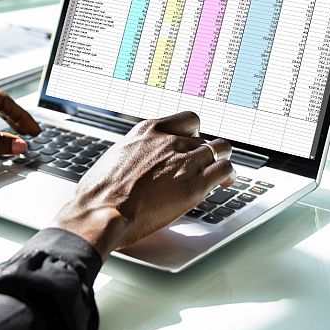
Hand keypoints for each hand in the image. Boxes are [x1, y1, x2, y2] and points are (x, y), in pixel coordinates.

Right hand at [51, 111, 233, 257]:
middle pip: (204, 137)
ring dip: (222, 160)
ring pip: (220, 149)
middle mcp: (170, 141)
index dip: (194, 132)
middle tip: (205, 163)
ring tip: (224, 172)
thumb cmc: (100, 190)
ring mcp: (185, 161)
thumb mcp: (116, 156)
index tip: (194, 141)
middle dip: (206, 150)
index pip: (187, 120)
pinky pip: (225, 170)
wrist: (102, 209)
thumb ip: (135, 152)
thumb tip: (135, 161)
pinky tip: (227, 183)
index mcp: (149, 130)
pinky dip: (229, 175)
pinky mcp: (196, 184)